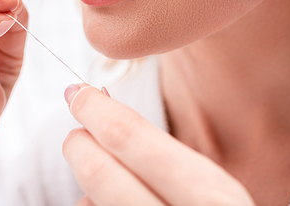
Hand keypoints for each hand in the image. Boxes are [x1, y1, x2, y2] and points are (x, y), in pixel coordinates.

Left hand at [63, 85, 255, 205]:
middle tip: (77, 134)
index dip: (96, 110)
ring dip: (88, 186)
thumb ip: (156, 151)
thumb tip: (100, 110)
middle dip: (79, 144)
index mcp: (211, 198)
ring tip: (110, 181)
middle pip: (99, 173)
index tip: (78, 95)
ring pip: (88, 204)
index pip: (131, 140)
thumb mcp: (204, 185)